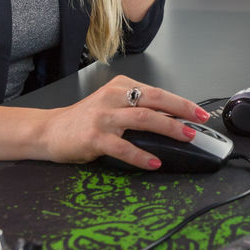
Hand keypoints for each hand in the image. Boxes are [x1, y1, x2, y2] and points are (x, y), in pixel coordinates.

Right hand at [38, 75, 209, 167]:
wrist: (50, 130)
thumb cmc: (84, 120)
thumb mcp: (113, 106)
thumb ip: (137, 109)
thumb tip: (171, 122)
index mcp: (121, 87)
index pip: (157, 92)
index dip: (181, 102)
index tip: (199, 112)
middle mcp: (113, 97)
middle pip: (155, 100)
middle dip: (182, 109)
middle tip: (199, 120)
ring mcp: (104, 117)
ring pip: (144, 119)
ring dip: (169, 128)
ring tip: (186, 137)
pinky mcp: (94, 137)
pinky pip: (123, 147)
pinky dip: (140, 155)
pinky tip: (154, 162)